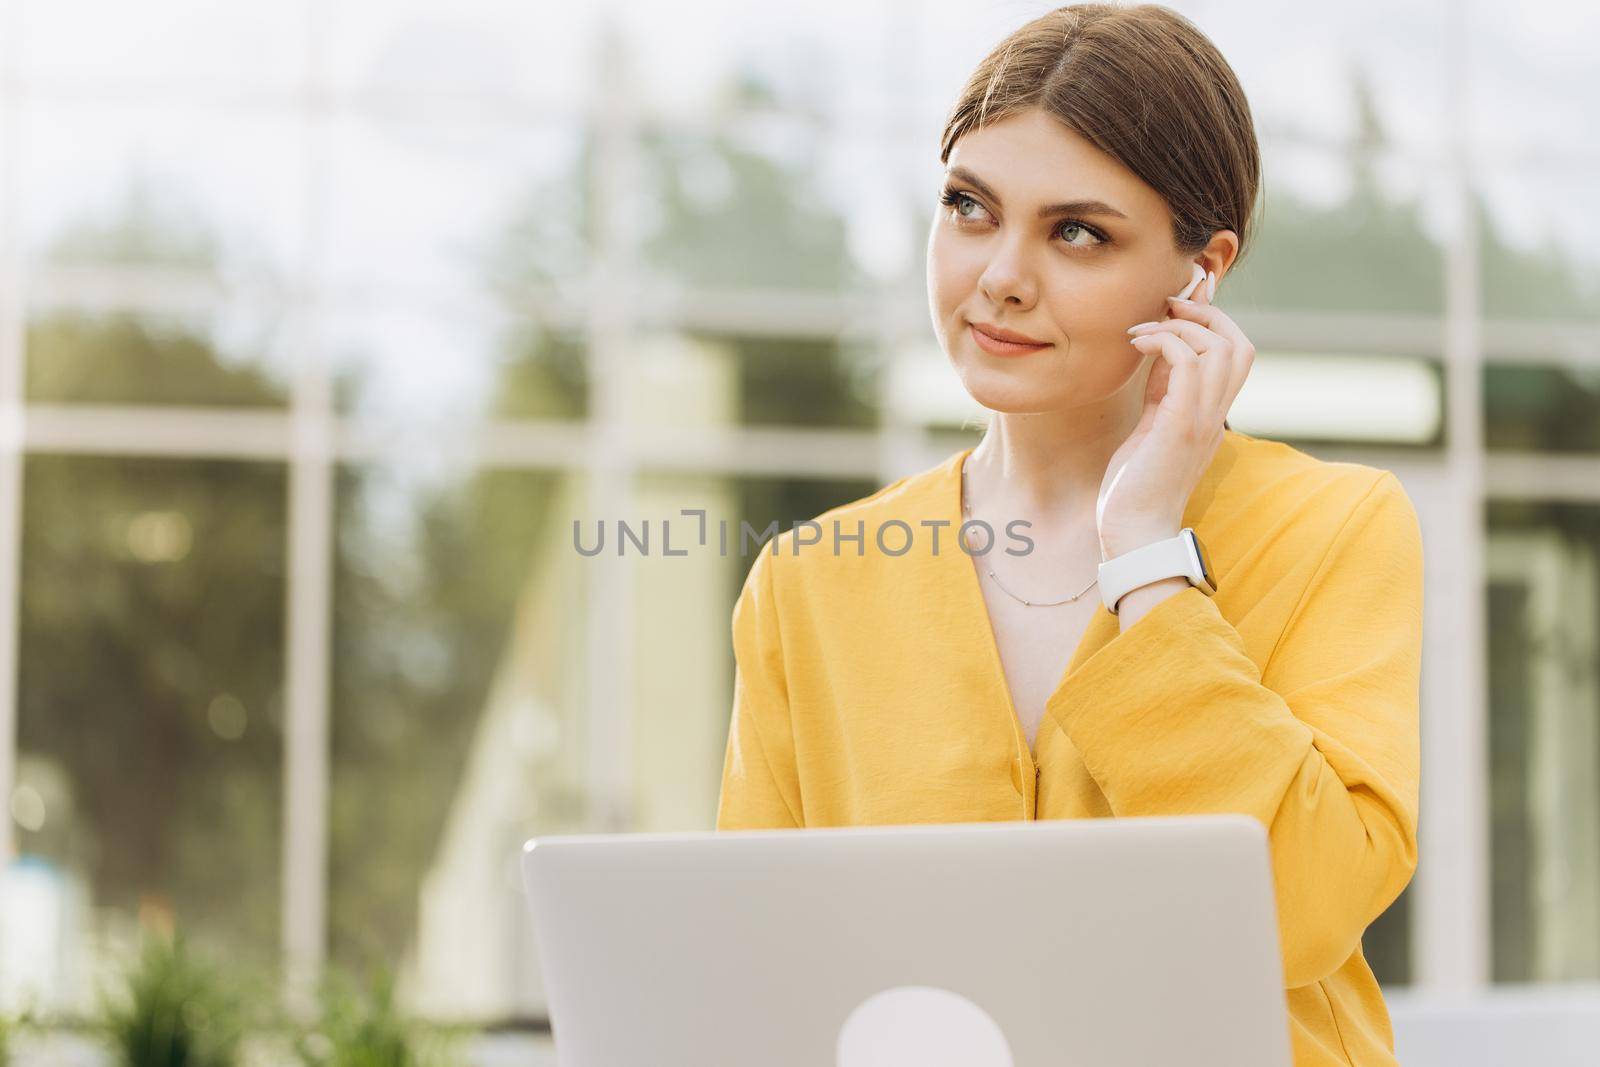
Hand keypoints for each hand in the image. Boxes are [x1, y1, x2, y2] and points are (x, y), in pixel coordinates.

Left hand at [1095, 272, 1255, 559]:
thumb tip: (1158, 349)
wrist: (1133, 533)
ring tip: (1144, 330)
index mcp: (1212, 415)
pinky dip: (1165, 342)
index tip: (1173, 309)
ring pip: (1221, 348)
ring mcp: (1203, 420)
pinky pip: (1190, 365)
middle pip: (1240, 344)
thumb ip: (1162, 390)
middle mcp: (1216, 415)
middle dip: (1205, 315)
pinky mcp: (1182, 426)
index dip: (1212, 322)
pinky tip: (1137, 344)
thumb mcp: (1151, 426)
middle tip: (1163, 309)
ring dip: (1181, 326)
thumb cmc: (1135, 487)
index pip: (1235, 355)